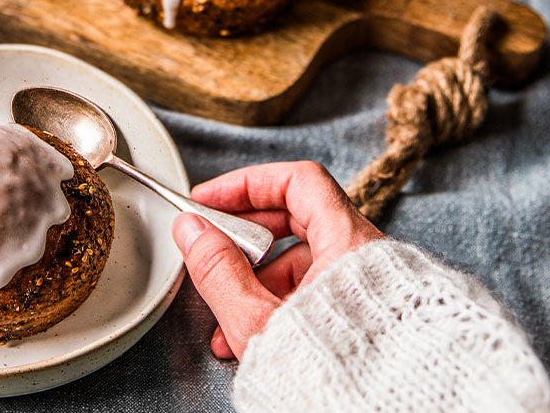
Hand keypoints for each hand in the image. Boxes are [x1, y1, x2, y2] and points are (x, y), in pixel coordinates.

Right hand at [172, 161, 382, 359]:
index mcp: (350, 245)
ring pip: (303, 259)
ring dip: (256, 278)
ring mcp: (367, 287)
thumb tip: (193, 231)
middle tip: (212, 246)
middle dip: (245, 236)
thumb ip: (219, 271)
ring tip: (227, 312)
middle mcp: (365, 257)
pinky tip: (251, 333)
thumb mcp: (259, 322)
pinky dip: (279, 300)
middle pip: (297, 218)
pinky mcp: (364, 314)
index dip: (248, 184)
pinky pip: (315, 290)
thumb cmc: (338, 378)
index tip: (212, 199)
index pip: (297, 181)